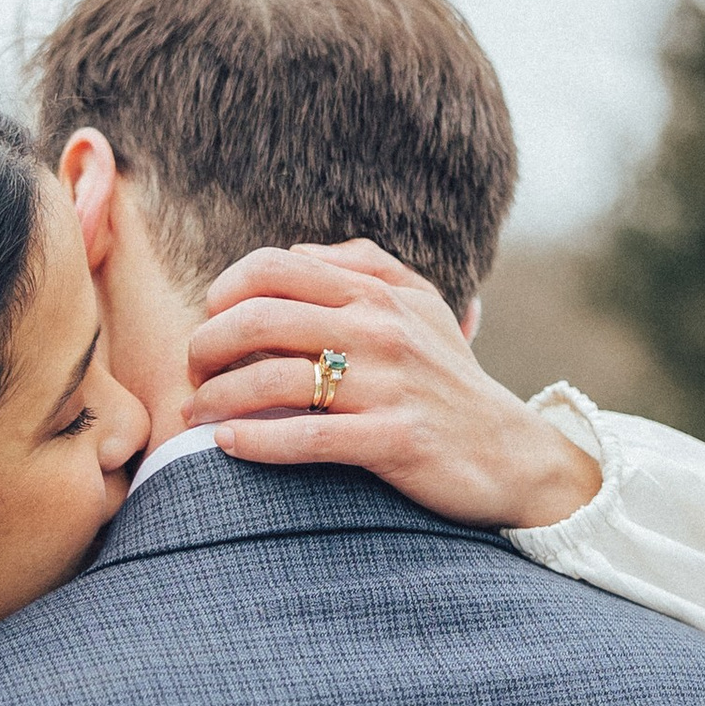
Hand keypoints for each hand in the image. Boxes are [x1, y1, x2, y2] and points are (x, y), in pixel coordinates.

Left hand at [184, 242, 600, 530]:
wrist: (513, 453)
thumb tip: (298, 252)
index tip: (208, 322)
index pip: (275, 267)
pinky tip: (224, 444)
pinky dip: (255, 441)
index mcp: (378, 292)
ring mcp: (389, 385)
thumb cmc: (450, 380)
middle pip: (260, 319)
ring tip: (193, 415)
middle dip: (206, 346)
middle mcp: (381, 329)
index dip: (224, 291)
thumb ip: (363, 267)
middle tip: (191, 372)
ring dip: (216, 397)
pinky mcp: (395, 440)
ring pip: (274, 378)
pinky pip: (308, 437)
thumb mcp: (420, 307)